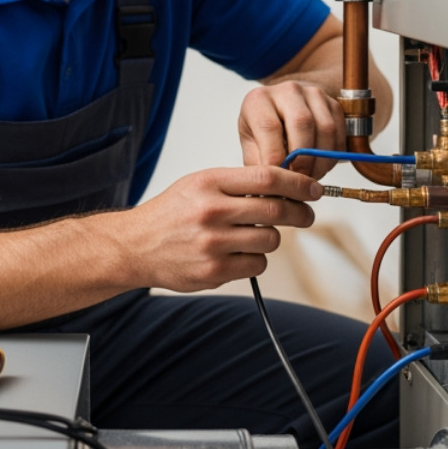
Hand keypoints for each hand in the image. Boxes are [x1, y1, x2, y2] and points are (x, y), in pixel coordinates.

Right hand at [115, 166, 323, 291]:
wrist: (135, 246)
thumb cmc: (171, 213)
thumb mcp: (198, 184)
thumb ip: (237, 183)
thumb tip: (285, 186)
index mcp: (209, 182)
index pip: (267, 177)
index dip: (298, 183)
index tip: (312, 188)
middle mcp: (211, 211)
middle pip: (276, 210)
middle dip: (300, 213)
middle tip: (306, 215)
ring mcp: (212, 243)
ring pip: (270, 240)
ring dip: (270, 239)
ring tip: (251, 236)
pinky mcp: (213, 271)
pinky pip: (257, 265)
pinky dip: (255, 260)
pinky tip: (237, 254)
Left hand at [238, 80, 345, 178]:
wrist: (283, 108)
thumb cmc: (263, 129)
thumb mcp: (252, 144)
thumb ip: (258, 164)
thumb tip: (268, 191)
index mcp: (259, 100)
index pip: (269, 127)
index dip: (276, 157)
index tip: (278, 180)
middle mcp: (287, 90)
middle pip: (302, 123)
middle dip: (303, 160)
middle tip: (298, 183)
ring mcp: (313, 94)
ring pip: (325, 129)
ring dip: (320, 161)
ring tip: (310, 178)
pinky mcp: (333, 103)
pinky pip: (340, 133)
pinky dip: (333, 156)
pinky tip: (320, 166)